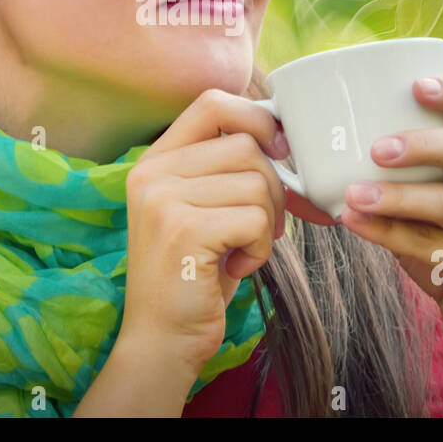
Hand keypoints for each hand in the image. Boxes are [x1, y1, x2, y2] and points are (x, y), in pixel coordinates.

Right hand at [121, 89, 288, 377]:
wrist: (163, 338)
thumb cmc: (197, 273)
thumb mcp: (204, 208)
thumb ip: (227, 168)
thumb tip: (290, 135)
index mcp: (156, 160)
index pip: (212, 102)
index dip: (256, 118)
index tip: (280, 151)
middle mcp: (152, 172)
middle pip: (246, 146)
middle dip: (274, 188)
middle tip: (263, 227)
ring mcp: (163, 199)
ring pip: (257, 182)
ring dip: (267, 223)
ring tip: (243, 249)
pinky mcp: (183, 230)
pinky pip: (255, 218)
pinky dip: (261, 247)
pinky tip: (237, 266)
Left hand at [336, 75, 442, 362]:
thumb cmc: (441, 236)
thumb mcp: (425, 194)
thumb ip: (388, 169)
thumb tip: (307, 138)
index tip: (414, 85)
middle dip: (421, 145)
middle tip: (376, 150)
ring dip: (397, 196)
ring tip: (353, 195)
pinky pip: (431, 245)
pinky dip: (388, 234)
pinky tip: (354, 223)